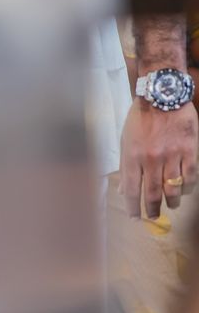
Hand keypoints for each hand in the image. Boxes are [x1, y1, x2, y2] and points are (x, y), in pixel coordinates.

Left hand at [120, 99, 198, 218]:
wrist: (162, 95)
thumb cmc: (140, 119)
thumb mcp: (125, 141)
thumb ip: (125, 167)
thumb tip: (123, 190)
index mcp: (132, 157)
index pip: (131, 190)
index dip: (133, 207)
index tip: (135, 217)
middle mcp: (151, 159)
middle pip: (152, 193)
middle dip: (152, 209)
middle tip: (153, 217)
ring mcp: (172, 155)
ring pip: (173, 188)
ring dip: (172, 201)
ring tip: (171, 205)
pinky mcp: (190, 150)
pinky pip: (190, 175)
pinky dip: (187, 187)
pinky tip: (184, 191)